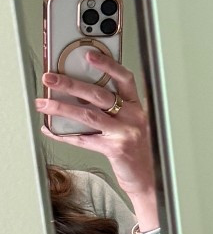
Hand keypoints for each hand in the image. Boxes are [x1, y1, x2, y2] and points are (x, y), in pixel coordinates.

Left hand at [36, 52, 160, 230]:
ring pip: (88, 114)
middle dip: (70, 83)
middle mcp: (132, 117)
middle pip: (99, 94)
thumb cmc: (136, 150)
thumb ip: (110, 109)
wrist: (148, 179)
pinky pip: (84, 139)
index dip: (107, 64)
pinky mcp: (115, 149)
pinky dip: (63, 134)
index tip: (88, 54)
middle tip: (50, 78)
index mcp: (135, 106)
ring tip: (43, 103)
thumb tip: (75, 94)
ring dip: (62, 107)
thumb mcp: (129, 124)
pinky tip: (50, 129)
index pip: (124, 78)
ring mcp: (125, 133)